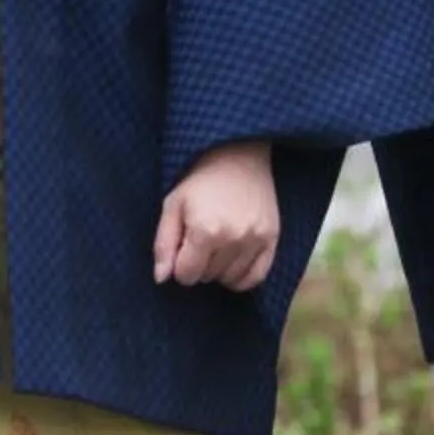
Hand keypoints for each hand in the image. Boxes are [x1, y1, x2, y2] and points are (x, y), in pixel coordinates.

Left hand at [153, 141, 277, 290]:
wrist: (238, 155)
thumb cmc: (200, 180)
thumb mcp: (173, 204)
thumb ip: (164, 244)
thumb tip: (161, 279)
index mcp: (205, 230)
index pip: (186, 275)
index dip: (179, 263)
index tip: (183, 244)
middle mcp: (234, 238)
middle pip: (208, 277)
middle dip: (199, 263)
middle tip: (200, 237)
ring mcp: (256, 239)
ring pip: (230, 279)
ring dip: (219, 269)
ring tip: (217, 243)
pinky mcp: (272, 238)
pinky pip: (256, 277)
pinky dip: (241, 277)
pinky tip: (233, 261)